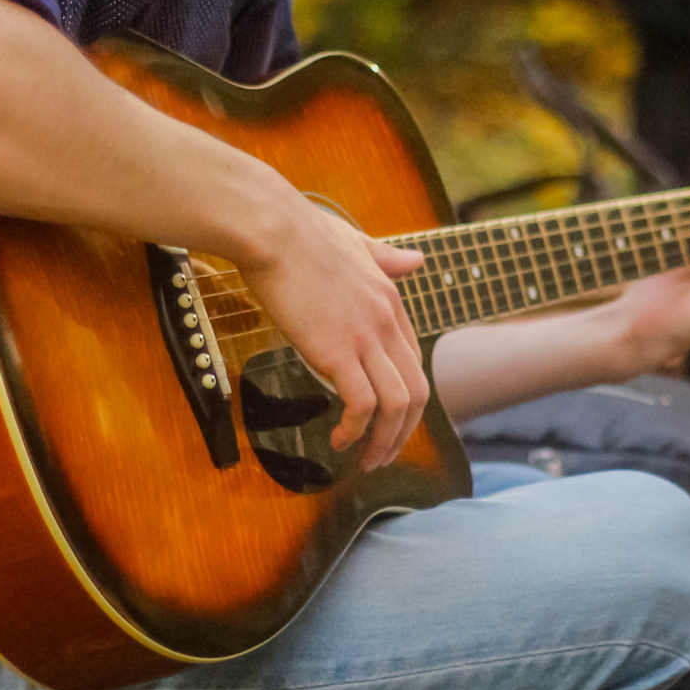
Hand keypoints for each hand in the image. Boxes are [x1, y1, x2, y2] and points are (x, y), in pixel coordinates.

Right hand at [236, 199, 426, 469]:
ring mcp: (365, 337)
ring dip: (385, 441)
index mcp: (391, 299)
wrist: (272, 229)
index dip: (407, 399)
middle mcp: (386, 322)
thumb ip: (387, 258)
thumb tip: (417, 261)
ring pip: (397, 404)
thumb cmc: (302, 233)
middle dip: (404, 432)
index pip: (414, 362)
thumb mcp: (356, 242)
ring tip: (365, 460)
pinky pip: (362, 405)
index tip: (389, 420)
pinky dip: (355, 431)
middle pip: (416, 391)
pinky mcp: (337, 351)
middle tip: (384, 455)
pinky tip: (339, 442)